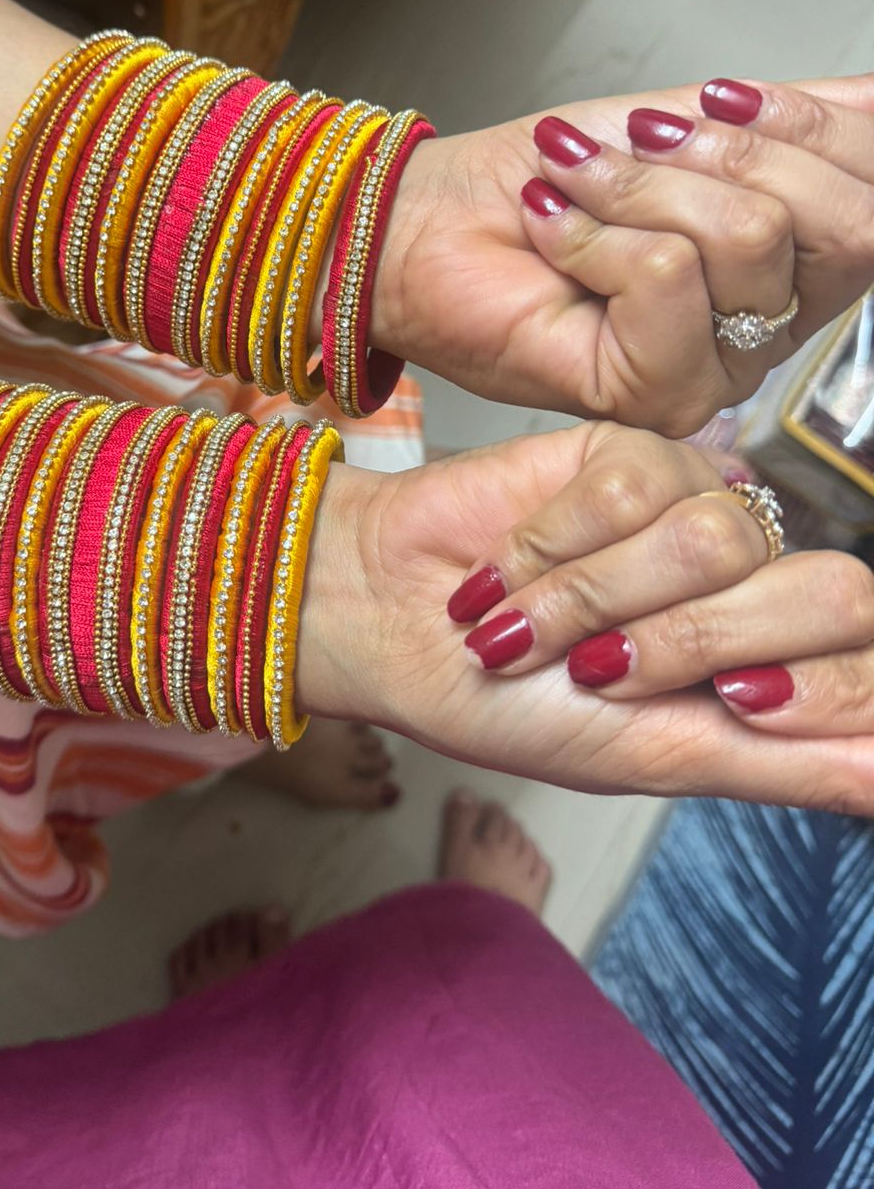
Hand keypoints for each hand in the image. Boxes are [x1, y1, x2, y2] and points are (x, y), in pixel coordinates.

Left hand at [373, 74, 873, 435]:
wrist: (427, 224)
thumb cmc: (539, 182)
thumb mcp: (684, 125)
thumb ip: (793, 120)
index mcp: (796, 262)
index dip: (813, 129)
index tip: (721, 100)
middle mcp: (771, 326)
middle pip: (849, 225)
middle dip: (731, 154)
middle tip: (640, 144)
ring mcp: (721, 369)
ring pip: (753, 238)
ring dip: (643, 186)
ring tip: (579, 187)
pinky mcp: (656, 392)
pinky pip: (668, 274)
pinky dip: (595, 230)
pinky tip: (555, 233)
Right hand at [444, 426, 873, 750]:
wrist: (391, 626)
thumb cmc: (507, 705)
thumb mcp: (652, 758)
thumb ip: (785, 767)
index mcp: (775, 663)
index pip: (871, 657)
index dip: (824, 690)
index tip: (733, 704)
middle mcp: (752, 581)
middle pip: (825, 591)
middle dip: (697, 645)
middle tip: (603, 674)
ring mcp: (698, 507)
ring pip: (717, 541)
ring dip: (598, 604)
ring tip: (532, 631)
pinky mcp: (631, 451)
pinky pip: (631, 492)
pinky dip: (552, 549)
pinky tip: (507, 570)